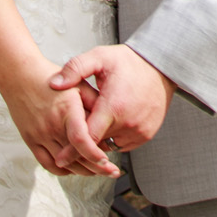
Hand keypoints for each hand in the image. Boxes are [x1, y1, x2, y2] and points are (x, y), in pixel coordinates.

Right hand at [0, 56, 118, 178]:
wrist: (20, 76)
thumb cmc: (52, 78)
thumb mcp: (78, 83)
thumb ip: (94, 102)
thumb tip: (110, 122)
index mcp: (66, 110)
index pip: (80, 140)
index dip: (95, 154)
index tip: (108, 162)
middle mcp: (52, 125)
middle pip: (75, 157)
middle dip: (97, 168)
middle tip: (112, 171)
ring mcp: (39, 135)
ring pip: (62, 165)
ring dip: (82, 171)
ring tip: (97, 170)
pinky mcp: (30, 141)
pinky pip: (47, 164)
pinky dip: (62, 170)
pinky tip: (74, 168)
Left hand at [49, 44, 175, 149]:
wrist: (162, 66)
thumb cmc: (129, 61)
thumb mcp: (100, 57)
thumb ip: (75, 68)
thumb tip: (54, 83)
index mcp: (113, 106)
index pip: (88, 138)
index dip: (72, 149)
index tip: (59, 158)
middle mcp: (128, 123)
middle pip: (98, 142)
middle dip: (87, 137)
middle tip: (82, 123)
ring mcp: (139, 131)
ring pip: (110, 145)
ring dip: (102, 137)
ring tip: (101, 117)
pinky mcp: (146, 135)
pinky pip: (124, 144)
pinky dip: (116, 136)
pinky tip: (115, 119)